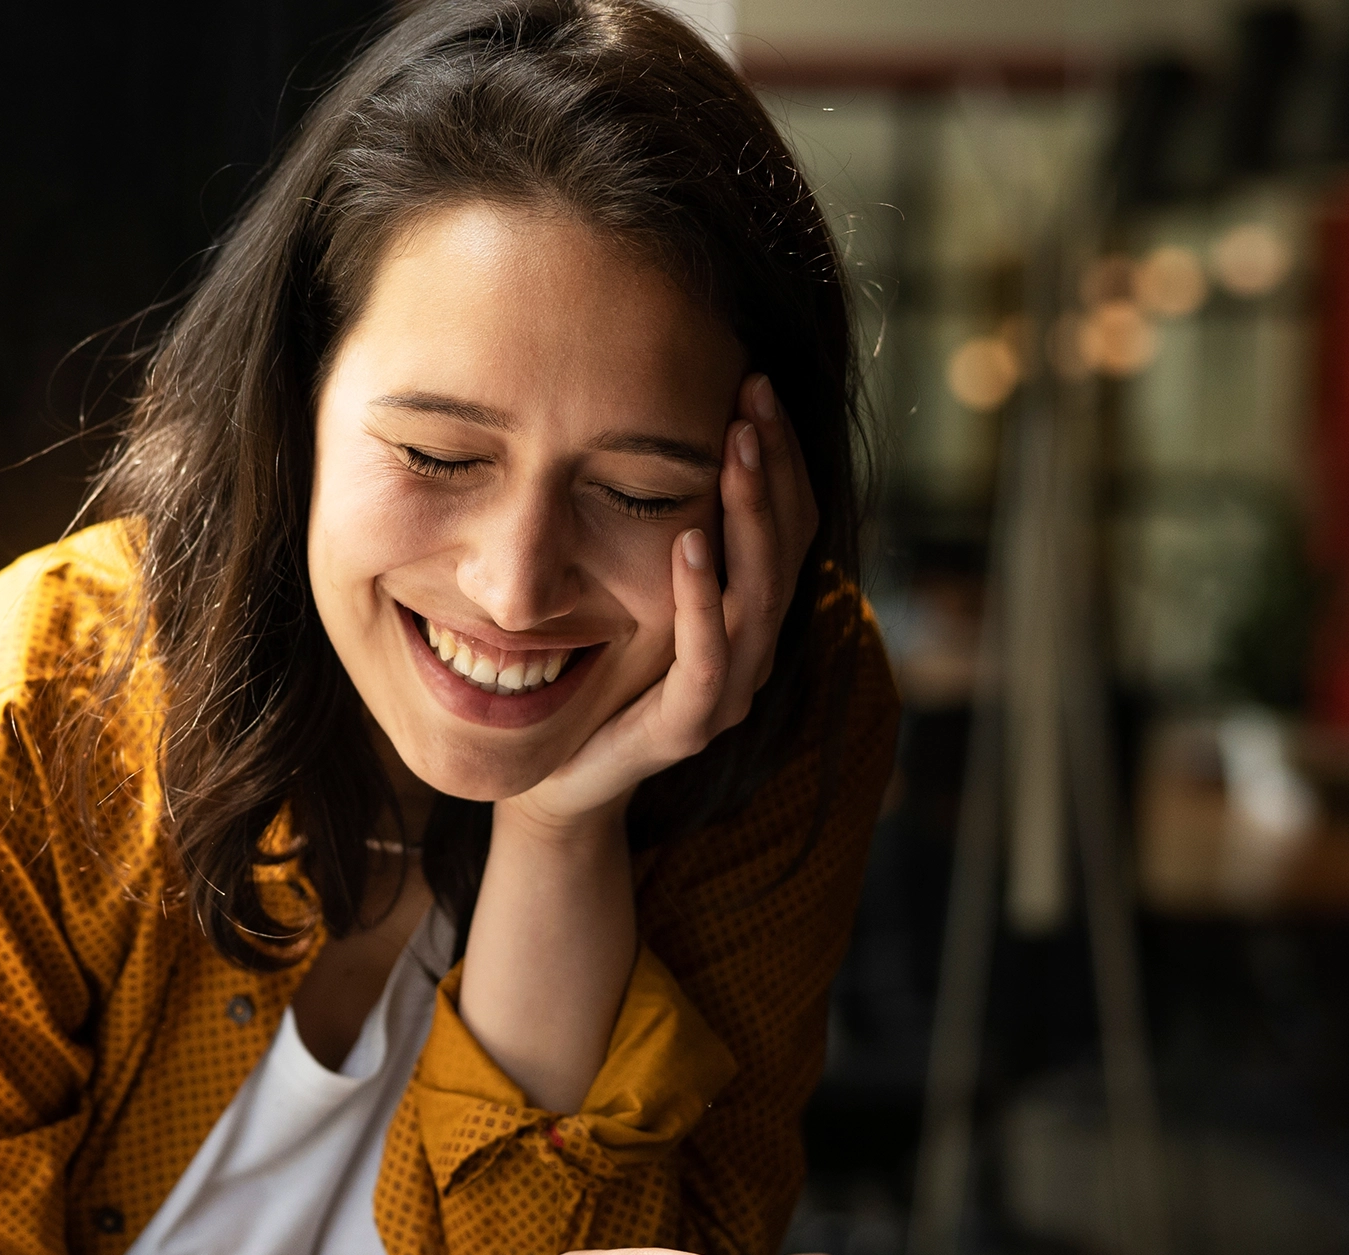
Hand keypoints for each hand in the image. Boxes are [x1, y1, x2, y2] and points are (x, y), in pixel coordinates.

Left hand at [506, 373, 818, 834]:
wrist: (560, 779)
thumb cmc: (595, 674)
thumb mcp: (629, 585)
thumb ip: (657, 525)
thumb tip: (642, 425)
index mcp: (749, 610)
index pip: (788, 519)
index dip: (782, 453)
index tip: (755, 381)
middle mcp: (755, 646)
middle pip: (787, 544)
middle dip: (773, 465)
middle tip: (754, 394)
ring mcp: (730, 688)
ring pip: (761, 593)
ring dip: (749, 514)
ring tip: (736, 448)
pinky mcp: (690, 726)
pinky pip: (709, 656)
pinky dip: (701, 597)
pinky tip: (688, 541)